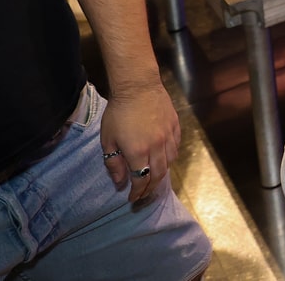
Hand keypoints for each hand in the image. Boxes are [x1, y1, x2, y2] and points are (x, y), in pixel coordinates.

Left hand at [99, 80, 180, 201]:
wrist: (138, 86)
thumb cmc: (119, 112)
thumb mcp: (108, 139)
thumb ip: (114, 162)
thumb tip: (120, 182)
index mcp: (138, 152)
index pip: (141, 180)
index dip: (137, 192)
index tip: (132, 199)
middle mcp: (157, 147)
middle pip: (158, 175)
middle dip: (150, 188)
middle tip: (143, 193)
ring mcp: (168, 137)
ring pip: (170, 163)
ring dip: (161, 174)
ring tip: (154, 178)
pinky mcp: (175, 126)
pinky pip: (176, 148)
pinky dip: (170, 158)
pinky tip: (164, 158)